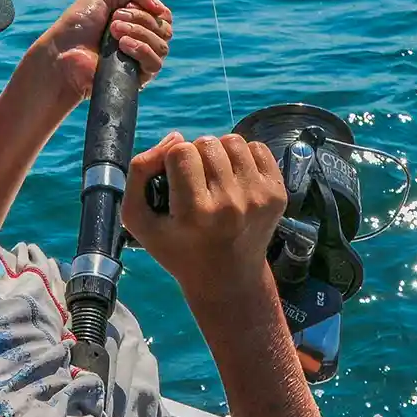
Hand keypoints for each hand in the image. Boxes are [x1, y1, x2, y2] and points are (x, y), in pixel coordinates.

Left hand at [32, 0, 173, 103]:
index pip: (164, 15)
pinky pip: (155, 64)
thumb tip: (159, 7)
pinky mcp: (137, 78)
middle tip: (114, 20)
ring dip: (138, 32)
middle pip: (165, 28)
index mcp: (138, 21)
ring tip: (112, 32)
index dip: (151, 8)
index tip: (128, 6)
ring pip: (162, 46)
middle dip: (140, 19)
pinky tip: (122, 46)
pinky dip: (141, 50)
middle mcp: (143, 40)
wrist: (62, 52)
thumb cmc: (78, 24)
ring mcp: (141, 60)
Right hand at [123, 132, 285, 298]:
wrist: (227, 279)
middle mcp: (230, 204)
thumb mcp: (139, 220)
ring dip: (220, 153)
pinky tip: (235, 179)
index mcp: (195, 213)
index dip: (172, 160)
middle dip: (196, 155)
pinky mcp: (277, 194)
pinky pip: (258, 148)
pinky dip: (244, 157)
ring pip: (233, 141)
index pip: (181, 152)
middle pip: (207, 143)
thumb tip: (175, 137)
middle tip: (195, 182)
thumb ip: (140, 172)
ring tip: (215, 178)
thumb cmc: (177, 248)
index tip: (174, 181)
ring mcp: (258, 198)